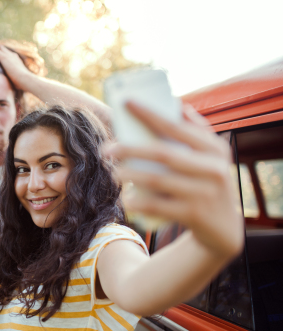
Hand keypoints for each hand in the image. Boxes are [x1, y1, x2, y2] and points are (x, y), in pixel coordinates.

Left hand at [0, 45, 32, 89]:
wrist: (25, 79)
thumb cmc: (23, 83)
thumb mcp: (18, 81)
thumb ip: (14, 81)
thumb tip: (13, 89)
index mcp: (17, 60)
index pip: (9, 54)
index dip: (2, 56)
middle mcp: (13, 56)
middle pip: (3, 48)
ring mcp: (8, 55)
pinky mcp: (3, 57)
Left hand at [103, 102, 243, 259]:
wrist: (224, 227)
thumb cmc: (208, 183)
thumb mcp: (212, 157)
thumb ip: (196, 131)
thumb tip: (175, 103)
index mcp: (215, 148)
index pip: (177, 126)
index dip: (150, 114)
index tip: (126, 103)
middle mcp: (214, 168)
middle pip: (162, 153)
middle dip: (130, 149)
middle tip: (106, 150)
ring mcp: (205, 193)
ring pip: (157, 180)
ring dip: (129, 175)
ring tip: (113, 173)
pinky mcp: (194, 215)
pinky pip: (158, 206)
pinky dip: (138, 202)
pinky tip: (126, 199)